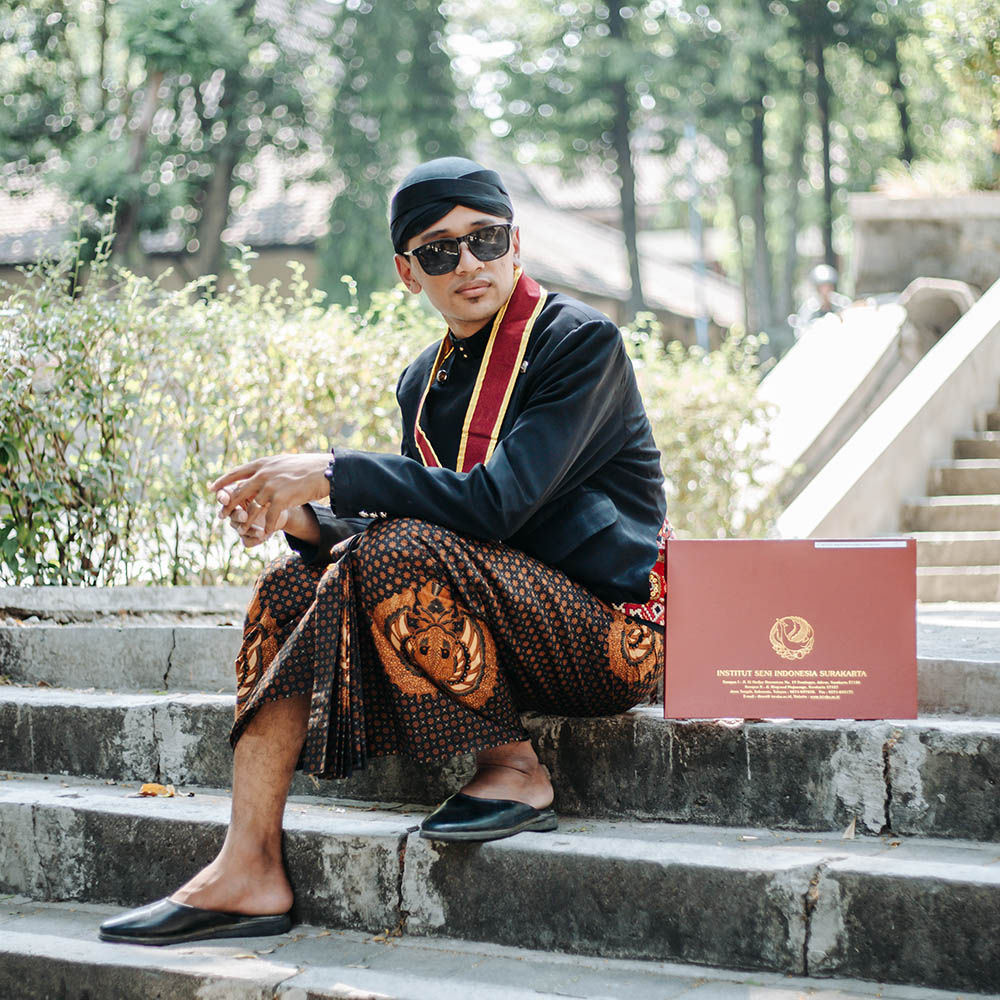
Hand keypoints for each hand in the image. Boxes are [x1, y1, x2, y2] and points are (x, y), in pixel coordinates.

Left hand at [210, 453, 330, 535]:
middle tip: (221, 515)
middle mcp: (263, 474)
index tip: (212, 489)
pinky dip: (267, 526)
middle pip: (239, 492)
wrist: (325, 471)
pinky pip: (269, 516)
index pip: (236, 473)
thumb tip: (258, 471)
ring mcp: (272, 487)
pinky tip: (265, 533)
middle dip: (228, 505)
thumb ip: (268, 468)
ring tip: (241, 530)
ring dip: (246, 521)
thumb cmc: (306, 468)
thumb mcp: (282, 463)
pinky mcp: (282, 498)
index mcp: (262, 465)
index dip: (222, 481)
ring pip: (252, 508)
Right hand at [216, 489, 288, 547]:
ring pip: (238, 529)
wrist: (283, 506)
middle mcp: (236, 509)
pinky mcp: (248, 535)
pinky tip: (264, 537)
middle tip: (244, 516)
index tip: (226, 499)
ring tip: (261, 532)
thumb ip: (261, 482)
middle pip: (230, 513)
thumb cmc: (275, 490)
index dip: (222, 497)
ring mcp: (240, 524)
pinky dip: (254, 540)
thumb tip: (258, 476)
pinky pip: (246, 541)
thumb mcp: (269, 485)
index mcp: (237, 494)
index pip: (223, 495)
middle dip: (237, 515)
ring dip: (249, 530)